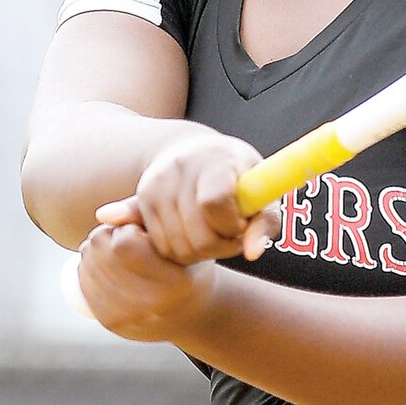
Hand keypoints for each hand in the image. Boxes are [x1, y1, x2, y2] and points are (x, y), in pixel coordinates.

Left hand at [76, 221, 217, 341]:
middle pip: (101, 252)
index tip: (140, 231)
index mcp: (174, 283)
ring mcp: (129, 318)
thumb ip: (147, 216)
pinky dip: (88, 268)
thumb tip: (101, 214)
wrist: (190, 314)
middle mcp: (151, 305)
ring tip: (117, 251)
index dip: (126, 229)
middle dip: (106, 235)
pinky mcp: (112, 323)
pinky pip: (84, 285)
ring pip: (87, 266)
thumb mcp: (179, 237)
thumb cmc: (186, 265)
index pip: (124, 244)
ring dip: (94, 250)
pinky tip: (104, 264)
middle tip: (125, 238)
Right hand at [93, 134, 281, 265]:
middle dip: (221, 246)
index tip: (241, 224)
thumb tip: (252, 254)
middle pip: (197, 236)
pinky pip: (161, 247)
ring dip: (201, 253)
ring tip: (214, 233)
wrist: (195, 151)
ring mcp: (156, 184)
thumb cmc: (238, 175)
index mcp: (215, 160)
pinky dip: (181, 251)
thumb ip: (264, 223)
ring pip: (178, 248)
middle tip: (231, 235)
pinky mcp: (141, 199)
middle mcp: (180, 168)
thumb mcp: (261, 192)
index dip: (230, 225)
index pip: (214, 203)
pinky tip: (194, 234)